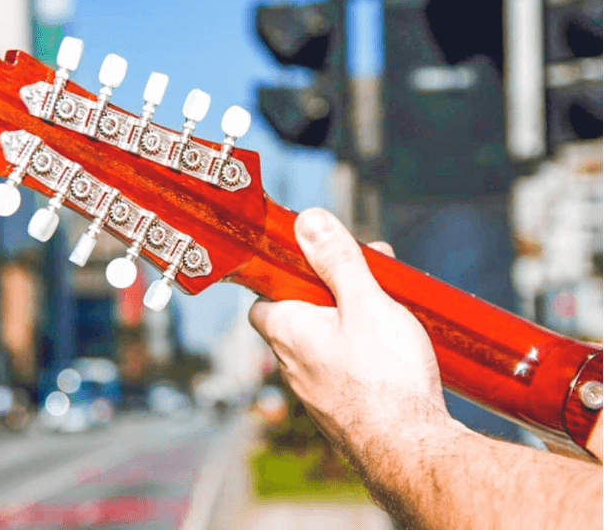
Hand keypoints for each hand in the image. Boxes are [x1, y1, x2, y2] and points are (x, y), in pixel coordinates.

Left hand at [249, 208, 456, 460]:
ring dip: (348, 323)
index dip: (283, 277)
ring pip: (322, 344)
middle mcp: (291, 364)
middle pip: (298, 316)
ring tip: (390, 312)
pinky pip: (341, 371)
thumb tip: (308, 222)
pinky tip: (392, 352)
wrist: (411, 451)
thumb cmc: (386, 378)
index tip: (315, 263)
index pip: (262, 298)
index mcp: (287, 332)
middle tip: (370, 280)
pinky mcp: (340, 411)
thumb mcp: (365, 303)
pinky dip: (360, 353)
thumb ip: (337, 261)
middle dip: (330, 294)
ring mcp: (314, 392)